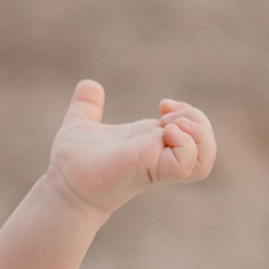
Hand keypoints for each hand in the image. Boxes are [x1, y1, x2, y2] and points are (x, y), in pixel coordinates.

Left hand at [43, 80, 214, 218]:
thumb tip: (88, 84)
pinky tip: (162, 134)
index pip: (195, 131)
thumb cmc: (72, 162)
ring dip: (197, 134)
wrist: (62, 184)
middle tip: (165, 115)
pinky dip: (183, 144)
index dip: (189, 112)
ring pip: (205, 158)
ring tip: (169, 125)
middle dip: (198, 119)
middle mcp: (159, 153)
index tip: (163, 104)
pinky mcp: (148, 170)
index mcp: (151, 141)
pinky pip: (186, 163)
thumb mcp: (81, 123)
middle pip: (207, 143)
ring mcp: (156, 163)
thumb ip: (87, 105)